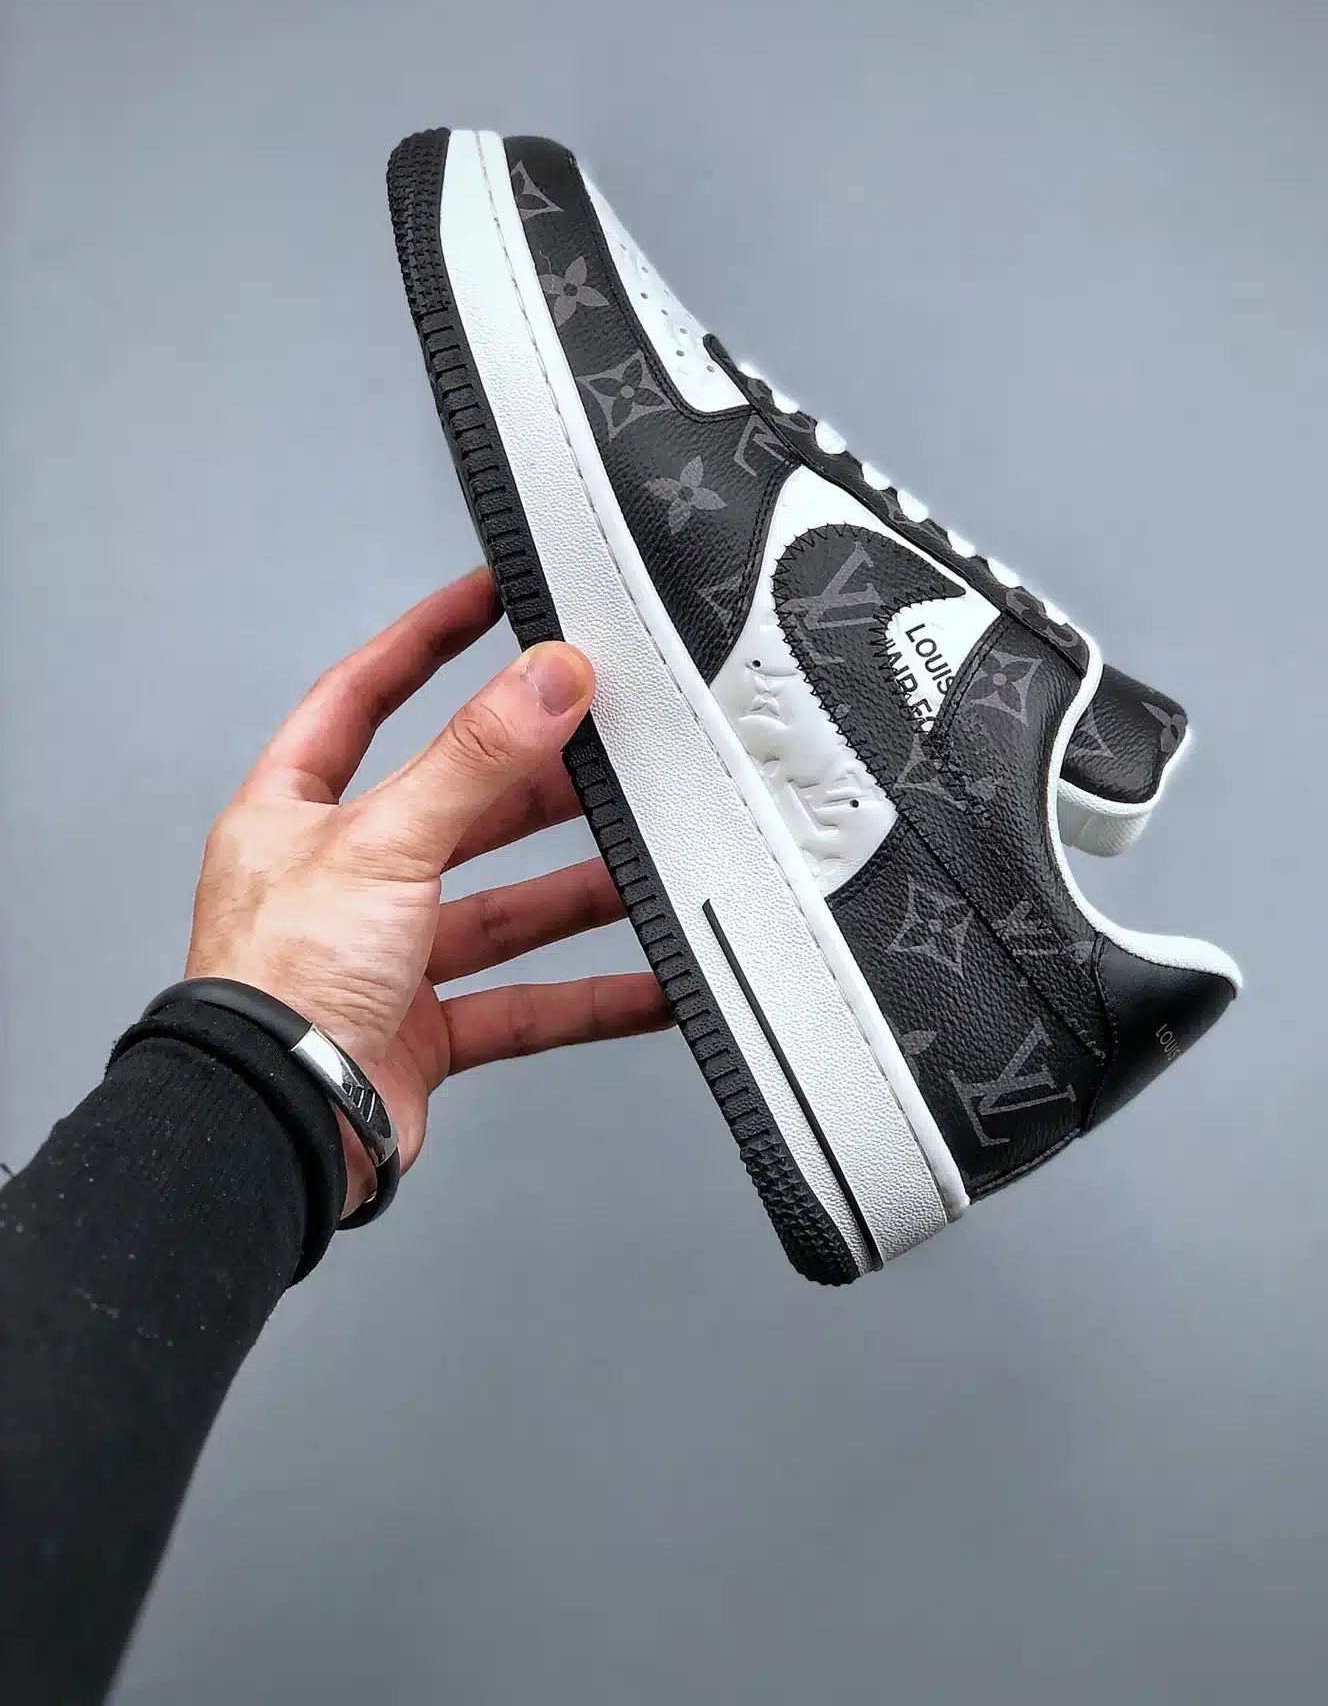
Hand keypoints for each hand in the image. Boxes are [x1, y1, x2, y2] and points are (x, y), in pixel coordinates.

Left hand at [185, 570, 670, 1211]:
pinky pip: (527, 1002)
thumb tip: (545, 679)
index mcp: (296, 815)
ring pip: (504, 906)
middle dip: (535, 782)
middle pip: (456, 806)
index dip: (422, 642)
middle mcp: (341, 880)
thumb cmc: (279, 986)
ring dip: (579, 891)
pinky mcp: (426, 1029)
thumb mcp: (383, 842)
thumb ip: (474, 760)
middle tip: (610, 742)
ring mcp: (386, 957)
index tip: (487, 597)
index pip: (361, 698)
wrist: (275, 1129)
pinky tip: (651, 985)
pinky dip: (590, 996)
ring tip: (652, 862)